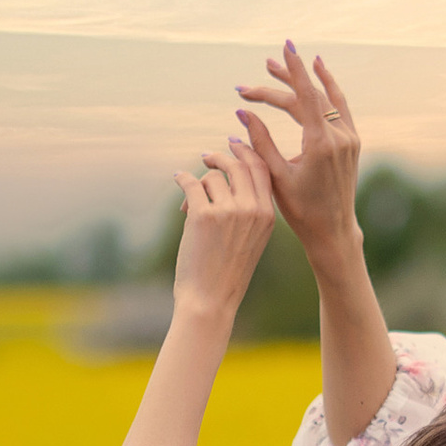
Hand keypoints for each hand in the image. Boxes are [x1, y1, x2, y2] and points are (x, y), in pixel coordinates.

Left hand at [168, 137, 275, 327]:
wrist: (210, 300)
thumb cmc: (227, 272)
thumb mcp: (251, 240)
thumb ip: (249, 209)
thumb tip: (229, 175)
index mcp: (268, 215)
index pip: (261, 170)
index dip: (246, 152)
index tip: (233, 145)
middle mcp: (252, 210)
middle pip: (237, 165)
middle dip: (221, 156)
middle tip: (207, 156)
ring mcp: (228, 211)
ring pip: (212, 176)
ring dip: (198, 184)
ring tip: (189, 204)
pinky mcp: (203, 215)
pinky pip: (190, 182)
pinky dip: (182, 179)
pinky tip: (177, 179)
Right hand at [235, 41, 361, 257]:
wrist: (333, 230)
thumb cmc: (301, 210)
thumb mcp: (275, 176)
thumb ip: (259, 142)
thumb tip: (242, 112)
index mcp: (320, 144)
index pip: (305, 96)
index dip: (294, 70)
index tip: (286, 47)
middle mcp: (339, 136)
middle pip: (309, 96)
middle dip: (283, 81)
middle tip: (262, 68)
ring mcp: (349, 138)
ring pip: (324, 98)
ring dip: (302, 81)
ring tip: (277, 68)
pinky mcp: (352, 142)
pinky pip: (339, 106)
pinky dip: (327, 88)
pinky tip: (318, 71)